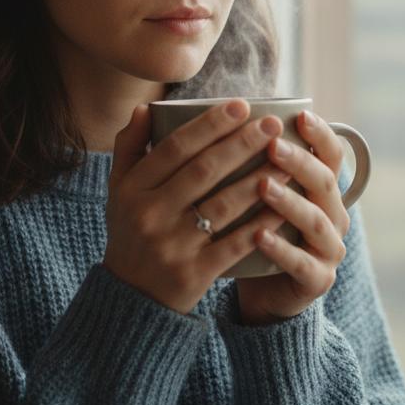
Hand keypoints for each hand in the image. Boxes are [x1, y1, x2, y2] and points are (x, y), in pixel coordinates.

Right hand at [102, 99, 293, 314]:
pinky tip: (284, 208)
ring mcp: (172, 246)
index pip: (174, 148)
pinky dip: (260, 225)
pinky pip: (234, 244)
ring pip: (223, 205)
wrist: (132, 299)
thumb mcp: (118, 191)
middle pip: (203, 171)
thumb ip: (129, 147)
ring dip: (258, 180)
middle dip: (241, 144)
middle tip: (272, 125)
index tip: (242, 106)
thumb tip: (145, 106)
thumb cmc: (131, 234)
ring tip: (286, 161)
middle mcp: (150, 215)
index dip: (210, 125)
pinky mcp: (194, 273)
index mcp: (132, 190)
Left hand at [235, 109, 349, 325]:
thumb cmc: (257, 232)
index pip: (331, 155)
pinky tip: (257, 235)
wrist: (265, 293)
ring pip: (314, 221)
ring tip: (261, 185)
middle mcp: (333, 215)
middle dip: (299, 162)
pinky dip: (279, 248)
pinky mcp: (317, 280)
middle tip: (272, 145)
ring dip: (289, 201)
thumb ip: (255, 164)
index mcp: (323, 190)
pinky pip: (300, 263)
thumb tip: (224, 118)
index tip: (300, 115)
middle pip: (324, 182)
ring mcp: (328, 249)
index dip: (321, 135)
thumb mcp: (261, 196)